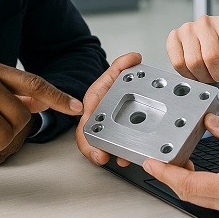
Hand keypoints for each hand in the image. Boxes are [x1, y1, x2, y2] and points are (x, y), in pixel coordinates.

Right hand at [75, 52, 141, 167]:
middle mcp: (95, 118)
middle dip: (95, 152)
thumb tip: (134, 57)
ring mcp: (104, 128)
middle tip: (104, 158)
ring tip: (122, 160)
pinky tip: (128, 157)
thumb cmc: (110, 86)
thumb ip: (123, 64)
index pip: (85, 125)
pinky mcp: (115, 135)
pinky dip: (122, 153)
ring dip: (111, 154)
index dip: (88, 140)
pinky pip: (115, 147)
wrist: (115, 90)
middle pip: (89, 140)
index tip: (97, 149)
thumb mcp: (115, 73)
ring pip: (102, 146)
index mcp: (92, 105)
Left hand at [142, 114, 218, 217]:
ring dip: (180, 181)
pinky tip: (192, 170)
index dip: (166, 173)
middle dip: (167, 177)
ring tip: (171, 161)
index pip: (190, 184)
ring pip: (196, 197)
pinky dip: (194, 185)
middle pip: (188, 194)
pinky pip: (207, 198)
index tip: (152, 162)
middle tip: (154, 159)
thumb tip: (210, 120)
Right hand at [166, 14, 218, 82]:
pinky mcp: (174, 37)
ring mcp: (187, 29)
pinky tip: (196, 71)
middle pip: (210, 57)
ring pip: (193, 62)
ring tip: (209, 73)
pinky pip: (178, 63)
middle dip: (218, 74)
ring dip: (203, 76)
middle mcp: (205, 22)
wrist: (215, 38)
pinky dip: (188, 74)